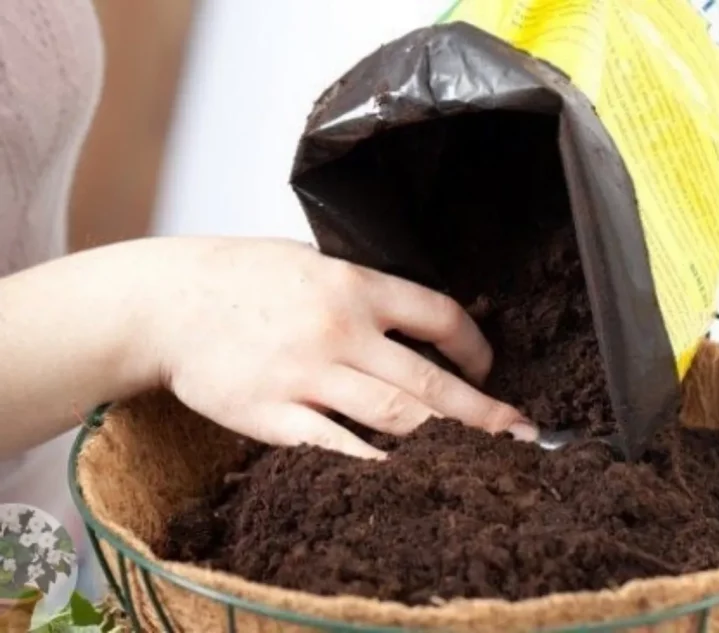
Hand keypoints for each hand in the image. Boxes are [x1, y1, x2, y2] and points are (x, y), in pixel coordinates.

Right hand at [147, 238, 536, 457]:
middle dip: (482, 411)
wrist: (170, 303)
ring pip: (393, 416)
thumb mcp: (308, 260)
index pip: (438, 316)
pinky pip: (337, 447)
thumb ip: (360, 286)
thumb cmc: (240, 278)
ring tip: (481, 458)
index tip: (485, 365)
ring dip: (444, 440)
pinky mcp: (273, 414)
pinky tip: (408, 477)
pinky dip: (377, 465)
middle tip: (520, 432)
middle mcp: (339, 330)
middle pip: (428, 381)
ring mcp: (306, 375)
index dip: (474, 346)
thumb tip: (411, 315)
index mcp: (352, 285)